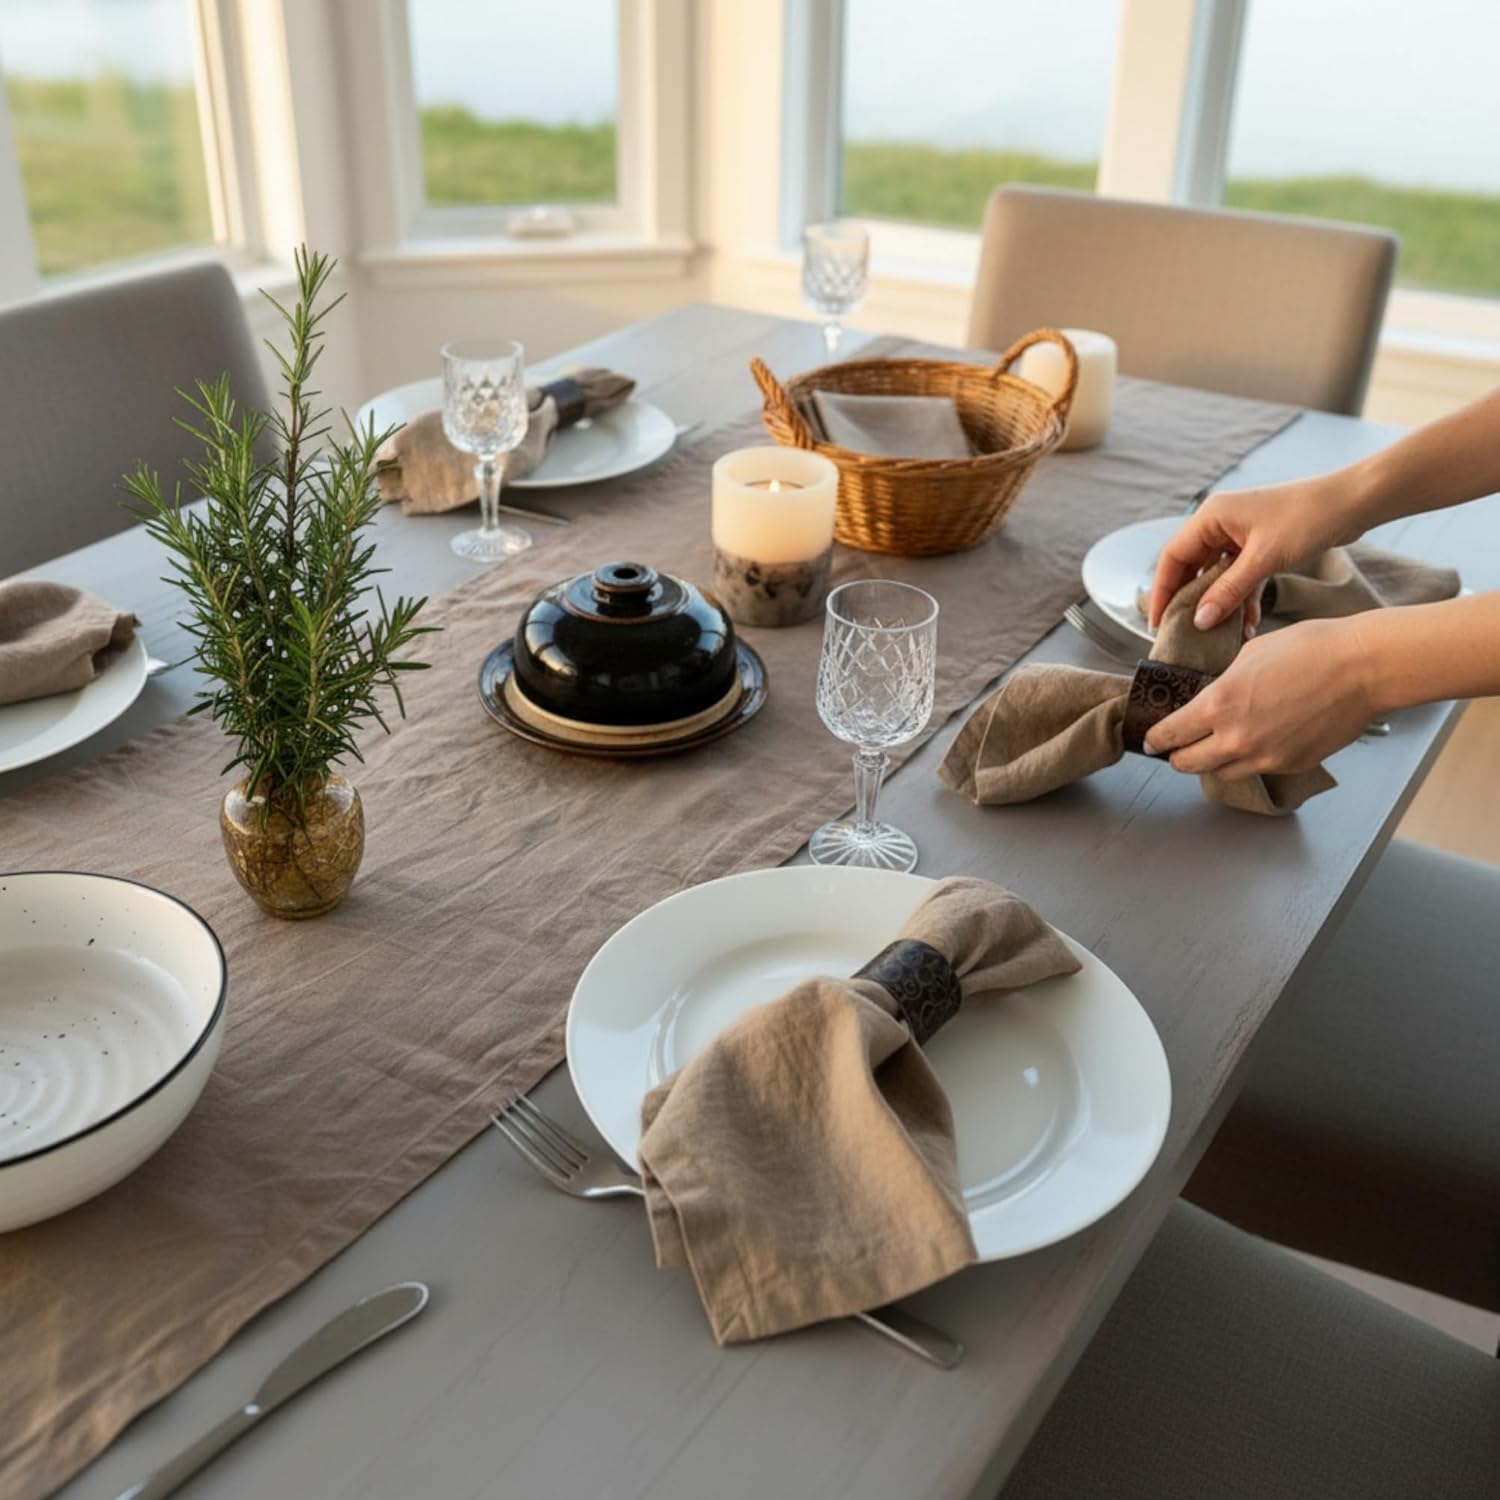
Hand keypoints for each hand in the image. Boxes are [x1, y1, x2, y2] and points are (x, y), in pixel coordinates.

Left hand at [1142, 618, 1374, 778]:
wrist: (1363, 668)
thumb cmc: (1311, 649)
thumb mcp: (1250, 654)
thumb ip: (1223, 682)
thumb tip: (1212, 695)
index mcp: (1218, 705)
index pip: (1169, 735)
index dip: (1155, 739)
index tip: (1150, 740)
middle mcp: (1236, 738)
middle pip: (1186, 764)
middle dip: (1177, 755)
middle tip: (1178, 745)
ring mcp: (1264, 757)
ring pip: (1220, 772)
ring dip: (1212, 761)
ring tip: (1217, 743)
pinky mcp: (1290, 765)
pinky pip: (1255, 770)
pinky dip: (1247, 761)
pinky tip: (1255, 741)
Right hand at [1147, 476, 1363, 632]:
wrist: (1354, 502)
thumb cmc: (1308, 519)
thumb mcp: (1264, 559)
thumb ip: (1228, 591)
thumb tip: (1199, 621)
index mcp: (1211, 517)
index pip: (1172, 557)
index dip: (1162, 591)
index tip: (1158, 623)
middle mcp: (1220, 523)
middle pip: (1190, 567)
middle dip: (1188, 601)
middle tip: (1183, 632)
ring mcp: (1240, 534)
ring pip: (1215, 574)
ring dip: (1218, 602)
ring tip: (1217, 633)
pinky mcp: (1259, 545)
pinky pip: (1239, 575)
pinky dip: (1241, 596)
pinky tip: (1248, 620)